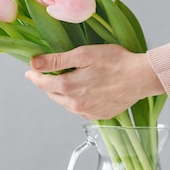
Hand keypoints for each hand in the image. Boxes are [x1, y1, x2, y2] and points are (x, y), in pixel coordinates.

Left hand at [25, 45, 164, 119]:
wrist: (140, 77)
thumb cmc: (115, 61)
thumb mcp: (83, 54)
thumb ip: (57, 60)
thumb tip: (34, 63)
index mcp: (69, 87)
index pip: (42, 84)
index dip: (34, 76)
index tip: (29, 71)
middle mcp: (75, 104)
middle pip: (53, 94)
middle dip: (48, 84)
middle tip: (48, 73)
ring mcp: (87, 112)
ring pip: (66, 103)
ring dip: (62, 93)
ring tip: (68, 80)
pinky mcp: (99, 115)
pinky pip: (80, 109)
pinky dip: (77, 100)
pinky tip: (84, 90)